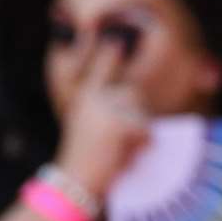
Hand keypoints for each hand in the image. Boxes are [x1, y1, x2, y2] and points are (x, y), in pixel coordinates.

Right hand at [54, 40, 149, 197]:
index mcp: (85, 97)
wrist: (74, 180)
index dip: (110, 54)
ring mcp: (107, 109)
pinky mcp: (120, 125)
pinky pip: (147, 132)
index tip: (116, 40)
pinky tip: (123, 157)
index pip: (101, 70)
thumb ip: (108, 110)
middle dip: (136, 117)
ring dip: (138, 135)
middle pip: (133, 95)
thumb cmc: (85, 158)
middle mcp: (93, 97)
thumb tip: (135, 99)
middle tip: (117, 143)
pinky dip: (141, 147)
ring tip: (118, 151)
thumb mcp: (91, 127)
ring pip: (141, 114)